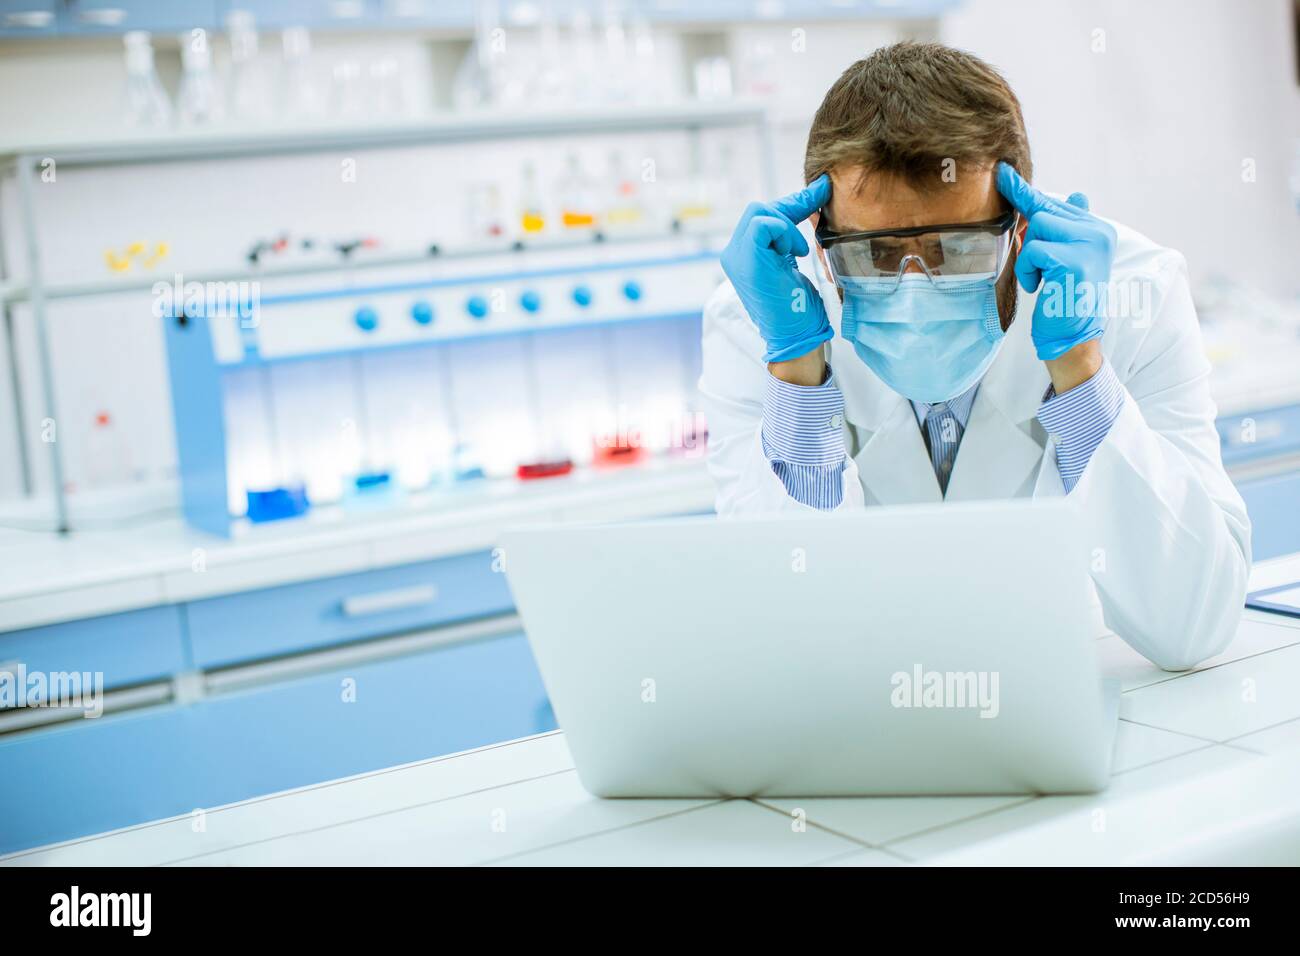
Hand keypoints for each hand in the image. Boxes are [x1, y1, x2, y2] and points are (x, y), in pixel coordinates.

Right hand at [720, 174, 832, 364]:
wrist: (796, 336)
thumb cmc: (798, 308)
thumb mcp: (790, 263)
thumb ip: (786, 239)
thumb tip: (808, 204)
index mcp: (742, 255)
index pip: (762, 216)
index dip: (792, 202)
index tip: (821, 190)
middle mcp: (733, 254)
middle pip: (757, 209)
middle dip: (790, 208)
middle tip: (818, 211)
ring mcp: (735, 257)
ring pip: (759, 212)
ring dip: (786, 225)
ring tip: (798, 251)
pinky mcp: (745, 260)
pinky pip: (763, 224)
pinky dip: (784, 232)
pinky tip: (794, 253)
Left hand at [996, 162, 1115, 362]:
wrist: (1072, 338)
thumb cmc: (1064, 299)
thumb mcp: (1068, 258)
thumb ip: (1068, 228)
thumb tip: (1077, 194)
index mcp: (1099, 230)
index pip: (1057, 203)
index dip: (1027, 193)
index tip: (1004, 174)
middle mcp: (1100, 232)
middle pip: (1044, 211)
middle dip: (1029, 237)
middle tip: (1037, 267)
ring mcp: (1090, 244)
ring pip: (1038, 225)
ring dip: (1029, 256)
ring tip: (1043, 280)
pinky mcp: (1074, 260)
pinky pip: (1034, 249)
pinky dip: (1028, 270)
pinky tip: (1040, 287)